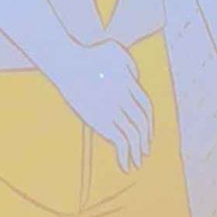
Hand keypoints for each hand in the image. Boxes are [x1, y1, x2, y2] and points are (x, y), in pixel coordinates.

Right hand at [47, 38, 152, 172]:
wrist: (67, 63)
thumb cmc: (89, 55)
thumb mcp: (116, 51)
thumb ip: (130, 66)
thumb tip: (135, 81)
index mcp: (130, 84)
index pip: (146, 107)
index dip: (149, 122)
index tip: (148, 132)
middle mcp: (125, 98)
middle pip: (142, 123)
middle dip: (145, 139)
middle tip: (145, 150)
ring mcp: (113, 110)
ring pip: (133, 135)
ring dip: (138, 151)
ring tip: (138, 162)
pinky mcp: (100, 120)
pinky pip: (119, 141)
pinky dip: (125, 155)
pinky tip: (126, 165)